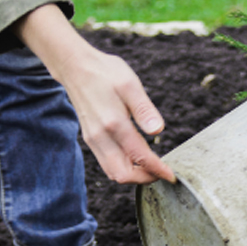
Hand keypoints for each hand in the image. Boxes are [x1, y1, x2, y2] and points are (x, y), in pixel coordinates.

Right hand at [13, 5, 175, 184]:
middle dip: (144, 179)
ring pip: (112, 172)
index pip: (139, 157)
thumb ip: (144, 110)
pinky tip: (137, 159)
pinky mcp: (90, 139)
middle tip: (162, 173)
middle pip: (121, 174)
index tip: (171, 175)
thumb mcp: (130, 84)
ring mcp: (93, 139)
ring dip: (133, 175)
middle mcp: (100, 136)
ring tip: (153, 168)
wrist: (75, 67)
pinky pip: (106, 163)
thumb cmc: (105, 73)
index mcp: (113, 124)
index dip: (157, 170)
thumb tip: (158, 130)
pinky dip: (123, 167)